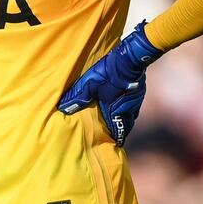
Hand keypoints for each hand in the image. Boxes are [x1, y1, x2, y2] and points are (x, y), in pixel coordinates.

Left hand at [57, 21, 162, 145]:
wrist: (130, 58)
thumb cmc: (108, 73)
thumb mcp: (89, 84)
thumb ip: (77, 97)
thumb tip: (63, 109)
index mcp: (116, 111)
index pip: (118, 132)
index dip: (115, 139)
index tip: (113, 145)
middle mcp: (129, 109)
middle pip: (127, 125)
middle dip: (120, 131)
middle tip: (114, 135)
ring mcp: (136, 100)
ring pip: (131, 115)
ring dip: (124, 119)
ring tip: (117, 121)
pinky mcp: (140, 91)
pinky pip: (134, 105)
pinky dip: (128, 108)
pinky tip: (123, 104)